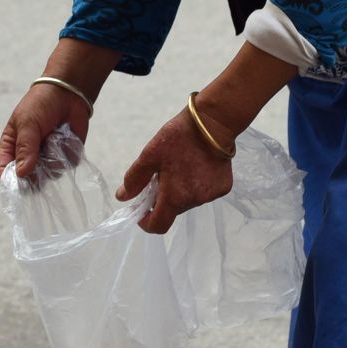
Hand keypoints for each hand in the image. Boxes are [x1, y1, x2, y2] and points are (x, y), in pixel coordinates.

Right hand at [0, 81, 92, 181]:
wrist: (68, 93)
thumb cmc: (41, 104)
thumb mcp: (27, 123)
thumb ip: (25, 148)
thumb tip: (22, 173)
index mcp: (10, 147)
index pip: (3, 170)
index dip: (9, 179)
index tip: (19, 180)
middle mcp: (27, 157)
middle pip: (26, 180)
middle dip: (35, 173)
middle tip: (41, 157)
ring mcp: (46, 160)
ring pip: (47, 176)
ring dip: (52, 159)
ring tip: (53, 137)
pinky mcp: (64, 159)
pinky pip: (65, 167)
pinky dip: (66, 154)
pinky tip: (64, 138)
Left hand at [118, 109, 234, 234]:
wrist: (213, 122)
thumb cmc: (178, 137)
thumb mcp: (150, 155)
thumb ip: (135, 179)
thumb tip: (122, 197)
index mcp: (176, 196)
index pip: (158, 225)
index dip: (146, 222)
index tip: (141, 211)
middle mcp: (195, 200)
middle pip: (173, 211)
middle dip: (163, 199)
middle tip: (160, 177)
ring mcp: (211, 195)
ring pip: (188, 201)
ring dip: (180, 192)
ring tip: (179, 168)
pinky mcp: (223, 187)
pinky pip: (204, 193)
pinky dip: (196, 185)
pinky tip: (196, 166)